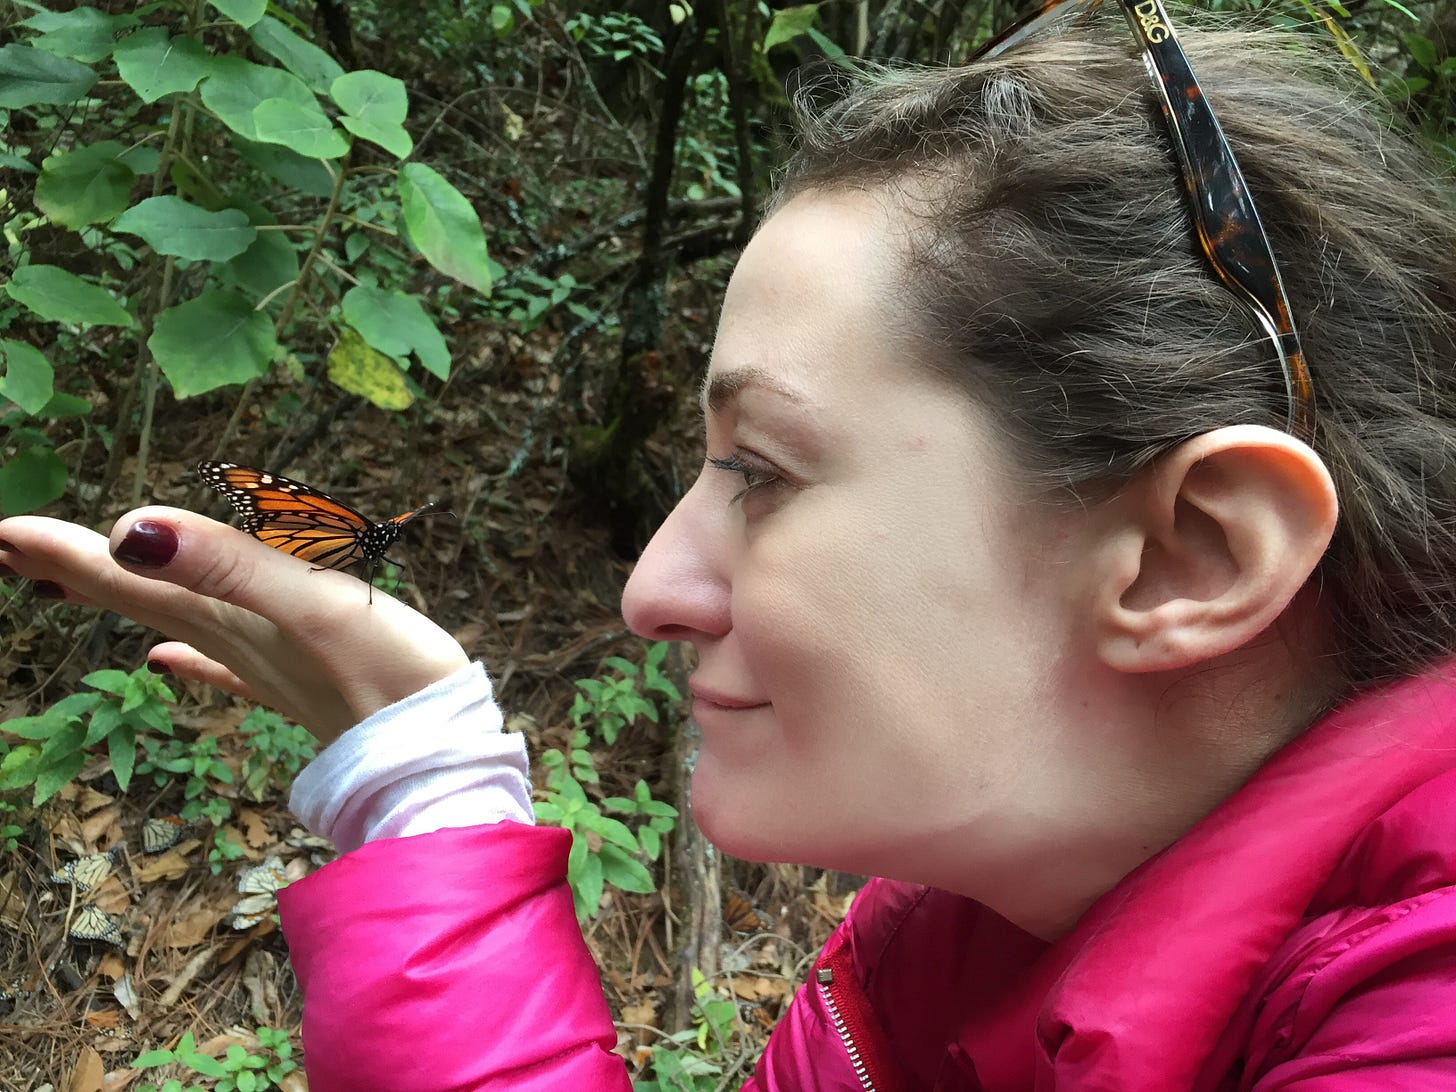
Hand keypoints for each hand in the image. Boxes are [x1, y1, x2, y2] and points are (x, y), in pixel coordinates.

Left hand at [0, 508, 469, 745]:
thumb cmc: (392, 678)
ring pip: (174, 623)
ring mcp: (265, 669)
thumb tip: (131, 532)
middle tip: (6, 547)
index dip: (67, 552)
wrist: (440, 761)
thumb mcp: (316, 606)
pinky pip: (225, 669)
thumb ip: (231, 566)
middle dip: (73, 569)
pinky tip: (166, 659)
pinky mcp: (301, 685)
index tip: (2, 532)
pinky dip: (190, 659)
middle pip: (138, 597)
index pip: (132, 577)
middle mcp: (234, 642)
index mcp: (230, 617)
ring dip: (120, 597)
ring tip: (64, 580)